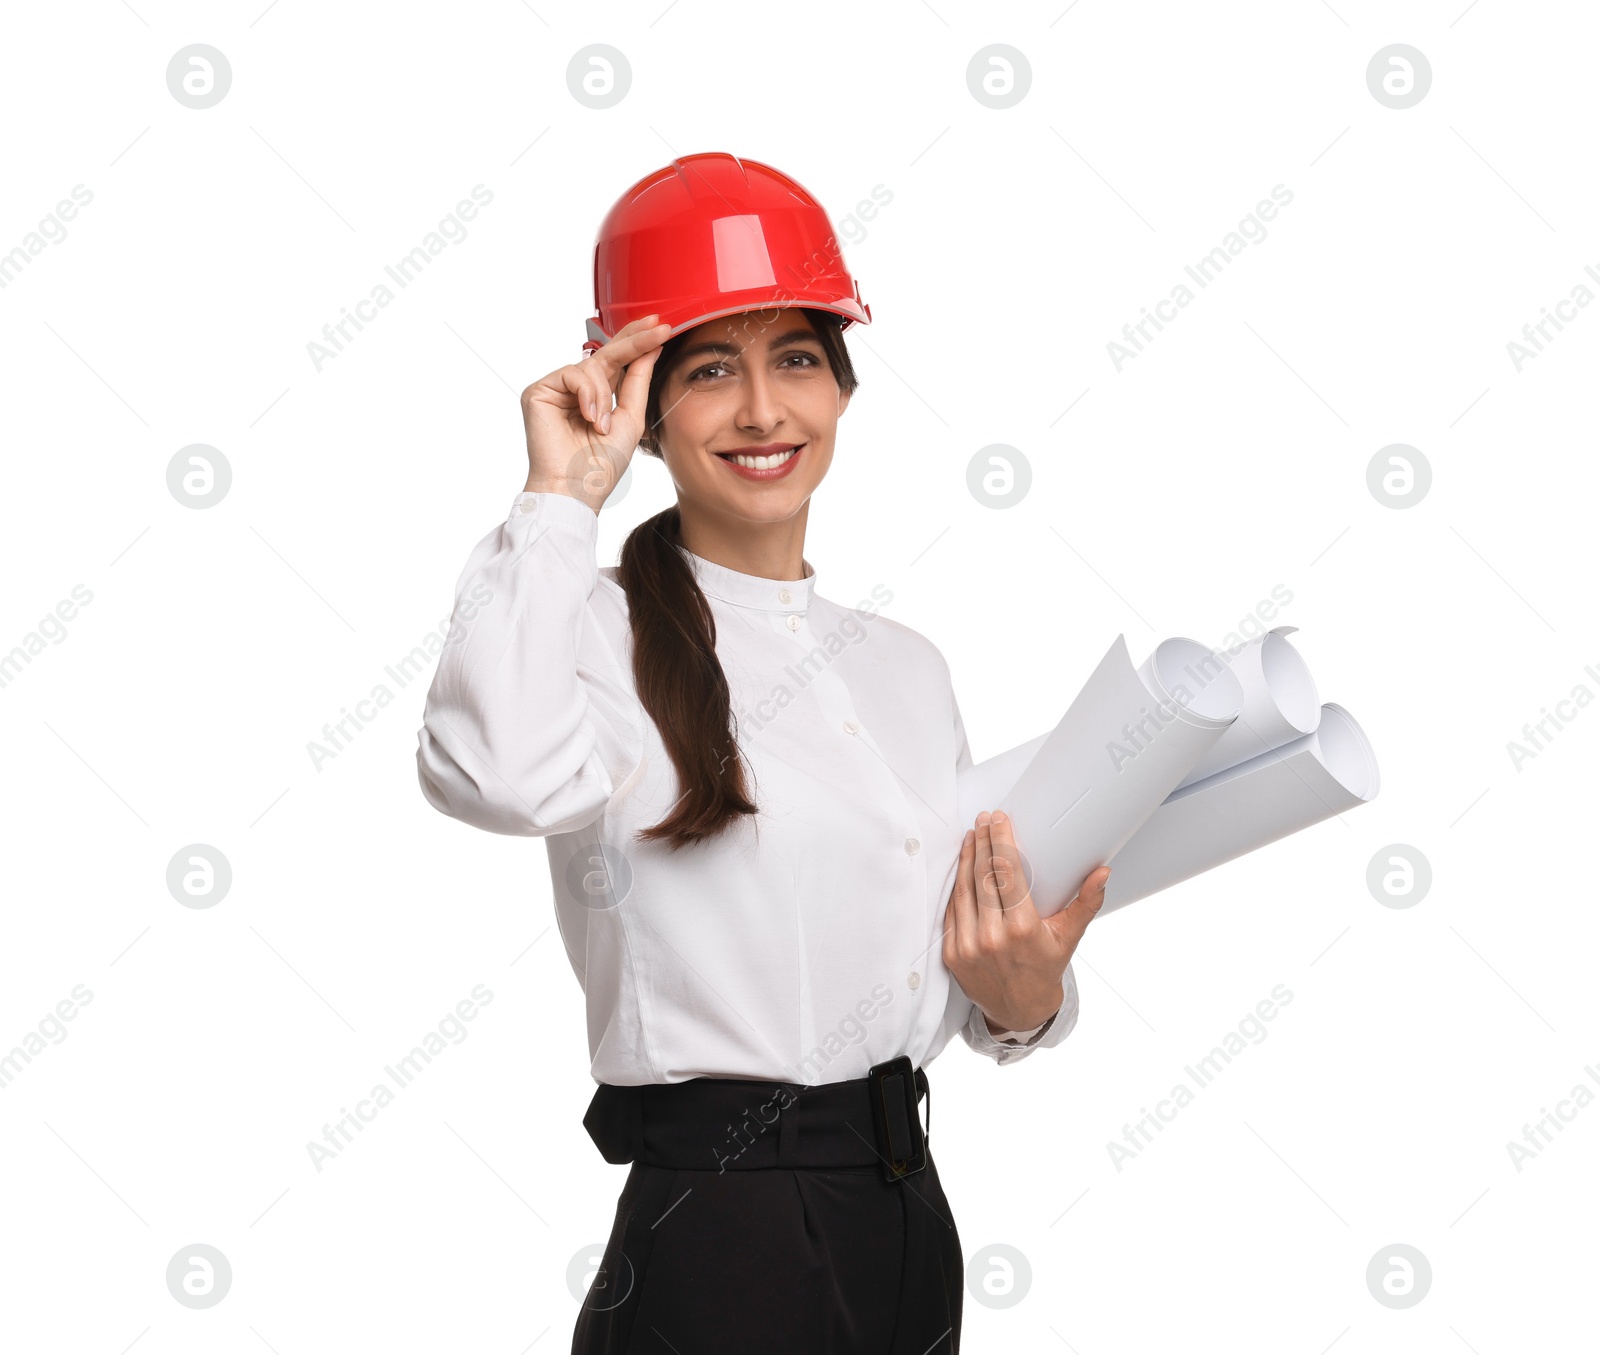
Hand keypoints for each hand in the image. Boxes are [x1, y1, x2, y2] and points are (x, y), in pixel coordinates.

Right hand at [520, 315, 672, 510]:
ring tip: (601, 425)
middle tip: (658, 327)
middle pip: (606, 353)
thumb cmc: (600, 465)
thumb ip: (638, 381)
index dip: (637, 342)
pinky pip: (572, 373)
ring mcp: (556, 389)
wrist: (575, 490)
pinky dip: (587, 395)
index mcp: (597, 396)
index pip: (617, 361)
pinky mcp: (538, 391)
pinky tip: (589, 418)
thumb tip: (652, 347)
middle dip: (634, 340)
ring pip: (591, 365)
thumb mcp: (630, 419)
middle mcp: (575, 389)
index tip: (662, 327)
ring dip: (604, 395)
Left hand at [942, 808, 1109, 1034]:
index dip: (1000, 842)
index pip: (1007, 873)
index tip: (999, 819)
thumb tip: (1103, 872)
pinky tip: (962, 866)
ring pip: (963, 889)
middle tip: (984, 819)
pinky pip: (952, 910)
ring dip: (966, 858)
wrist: (1019, 1010)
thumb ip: (1087, 902)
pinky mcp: (952, 953)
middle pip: (982, 876)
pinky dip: (957, 885)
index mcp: (1022, 930)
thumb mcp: (1069, 936)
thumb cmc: (1045, 968)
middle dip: (983, 842)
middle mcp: (992, 937)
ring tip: (972, 835)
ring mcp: (968, 946)